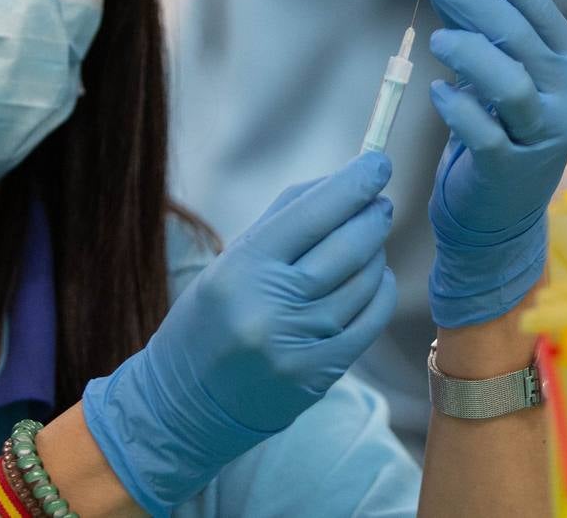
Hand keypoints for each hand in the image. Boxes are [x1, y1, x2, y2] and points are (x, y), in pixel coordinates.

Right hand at [83, 153, 397, 514]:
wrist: (186, 402)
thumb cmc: (207, 320)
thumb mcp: (230, 262)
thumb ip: (283, 221)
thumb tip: (338, 184)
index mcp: (243, 269)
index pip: (312, 215)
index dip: (351, 185)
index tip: (377, 163)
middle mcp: (272, 306)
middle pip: (346, 248)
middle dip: (371, 216)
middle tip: (380, 201)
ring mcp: (299, 344)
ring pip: (363, 283)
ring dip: (375, 254)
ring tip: (369, 241)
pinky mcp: (319, 374)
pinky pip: (368, 322)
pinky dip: (378, 293)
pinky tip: (374, 278)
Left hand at [411, 0, 566, 327]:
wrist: (498, 216)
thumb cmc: (494, 131)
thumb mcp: (493, 74)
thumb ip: (478, 28)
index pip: (535, 5)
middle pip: (518, 34)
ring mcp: (547, 134)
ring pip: (511, 83)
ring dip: (471, 53)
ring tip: (438, 37)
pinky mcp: (514, 170)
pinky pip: (485, 133)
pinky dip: (459, 109)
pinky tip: (438, 92)